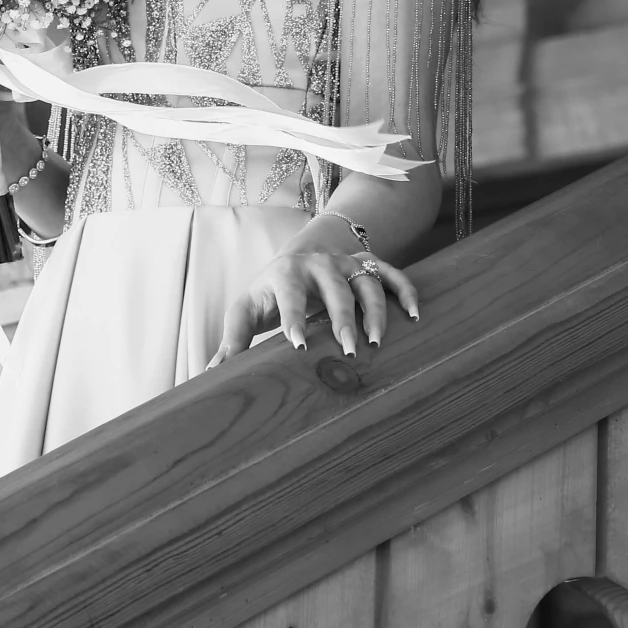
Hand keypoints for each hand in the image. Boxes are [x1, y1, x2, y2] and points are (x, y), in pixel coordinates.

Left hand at [208, 247, 418, 367]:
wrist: (299, 254)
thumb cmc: (269, 291)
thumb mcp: (248, 309)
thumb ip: (234, 339)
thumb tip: (212, 373)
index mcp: (286, 273)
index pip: (290, 296)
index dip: (295, 318)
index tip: (300, 344)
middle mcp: (319, 264)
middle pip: (335, 290)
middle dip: (342, 319)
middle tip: (349, 350)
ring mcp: (347, 262)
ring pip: (366, 283)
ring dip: (375, 311)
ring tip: (377, 342)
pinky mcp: (368, 264)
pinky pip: (393, 275)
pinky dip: (406, 292)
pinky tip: (414, 317)